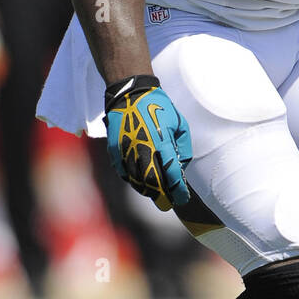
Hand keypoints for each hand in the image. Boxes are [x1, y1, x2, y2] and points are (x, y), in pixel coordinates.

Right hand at [104, 76, 191, 209]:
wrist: (130, 94)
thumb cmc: (158, 108)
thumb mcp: (179, 123)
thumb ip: (183, 146)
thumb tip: (181, 166)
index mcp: (162, 141)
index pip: (172, 174)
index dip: (178, 190)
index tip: (182, 199)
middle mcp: (143, 148)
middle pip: (153, 182)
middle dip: (161, 196)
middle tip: (167, 204)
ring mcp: (126, 150)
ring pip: (136, 180)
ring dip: (146, 190)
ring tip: (154, 193)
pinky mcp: (114, 150)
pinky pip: (124, 172)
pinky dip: (132, 180)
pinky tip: (139, 181)